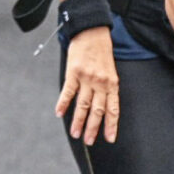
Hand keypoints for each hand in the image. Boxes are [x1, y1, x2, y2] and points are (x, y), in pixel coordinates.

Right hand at [55, 27, 121, 144]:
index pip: (113, 109)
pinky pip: (68, 92)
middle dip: (93, 128)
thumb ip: (106, 87)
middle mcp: (101, 83)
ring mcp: (87, 78)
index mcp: (112, 83)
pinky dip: (63, 103)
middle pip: (97, 110)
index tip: (110, 139)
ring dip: (78, 121)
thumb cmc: (101, 51)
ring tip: (76, 134)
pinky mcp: (74, 72)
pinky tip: (59, 113)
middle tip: (89, 141)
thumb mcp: (109, 70)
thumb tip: (100, 105)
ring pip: (83, 105)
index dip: (111, 125)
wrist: (92, 31)